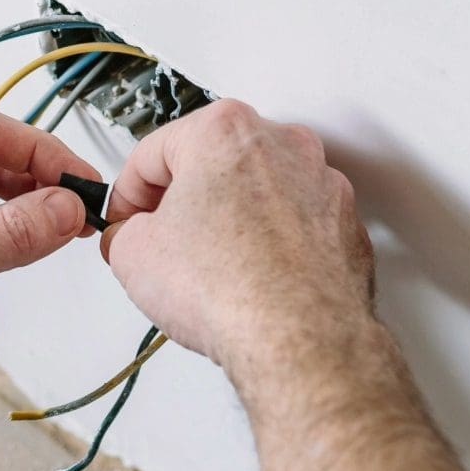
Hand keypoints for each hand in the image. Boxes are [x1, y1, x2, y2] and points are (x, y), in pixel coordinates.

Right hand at [100, 100, 375, 375]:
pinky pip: (296, 226)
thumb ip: (124, 232)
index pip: (154, 152)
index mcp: (225, 132)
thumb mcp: (133, 255)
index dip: (128, 193)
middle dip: (184, 202)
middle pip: (213, 164)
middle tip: (162, 242)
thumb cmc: (232, 289)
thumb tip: (131, 238)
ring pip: (259, 194)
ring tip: (210, 268)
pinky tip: (252, 280)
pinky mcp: (345, 226)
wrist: (300, 339)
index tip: (125, 219)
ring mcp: (322, 184)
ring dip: (231, 221)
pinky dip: (274, 246)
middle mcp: (283, 146)